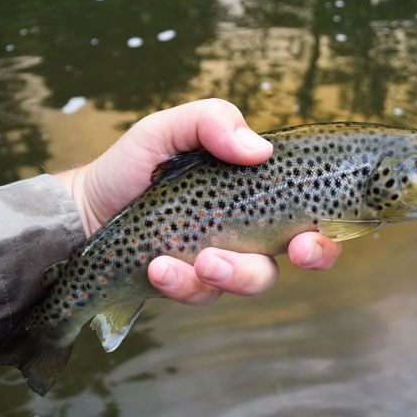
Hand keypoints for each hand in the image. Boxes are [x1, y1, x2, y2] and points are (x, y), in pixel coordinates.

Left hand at [55, 99, 341, 304]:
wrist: (85, 208)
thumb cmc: (132, 165)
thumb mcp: (167, 129)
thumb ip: (210, 121)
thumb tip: (259, 149)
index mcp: (255, 191)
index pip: (312, 210)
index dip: (331, 227)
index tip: (321, 232)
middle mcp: (248, 230)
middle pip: (302, 253)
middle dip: (311, 256)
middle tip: (296, 250)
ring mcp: (220, 261)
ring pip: (254, 280)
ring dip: (235, 272)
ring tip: (199, 258)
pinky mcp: (190, 286)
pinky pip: (203, 295)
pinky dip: (183, 283)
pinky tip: (158, 268)